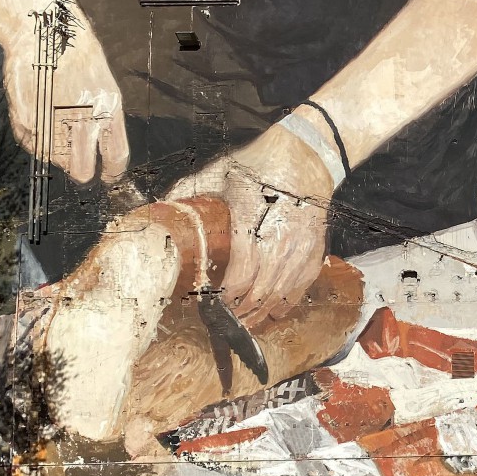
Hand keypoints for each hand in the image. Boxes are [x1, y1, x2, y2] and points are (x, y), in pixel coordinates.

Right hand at [0, 0, 128, 184]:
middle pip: (81, 170)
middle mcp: (81, 119)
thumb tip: (100, 154)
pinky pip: (33, 146)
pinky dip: (36, 138)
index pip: (115, 157)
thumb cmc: (76, 54)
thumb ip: (105, 120)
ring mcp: (51, 121)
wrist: (43, 29)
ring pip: (55, 160)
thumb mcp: (103, 85)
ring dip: (56, 150)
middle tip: (76, 161)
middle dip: (80, 170)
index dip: (111, 173)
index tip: (106, 177)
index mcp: (107, 110)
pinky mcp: (26, 120)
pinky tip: (39, 114)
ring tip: (54, 120)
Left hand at [167, 122, 333, 326]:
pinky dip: (289, 301)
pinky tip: (276, 311)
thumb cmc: (260, 162)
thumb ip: (191, 189)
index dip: (226, 295)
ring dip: (264, 312)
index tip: (212, 303)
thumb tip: (160, 206)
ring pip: (283, 292)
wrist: (307, 152)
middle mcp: (279, 237)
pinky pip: (304, 283)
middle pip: (261, 290)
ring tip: (248, 322)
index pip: (240, 273)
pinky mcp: (316, 246)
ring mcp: (301, 244)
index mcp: (250, 220)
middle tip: (226, 320)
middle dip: (243, 310)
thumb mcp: (221, 170)